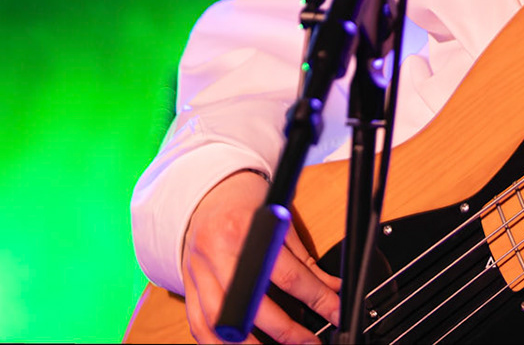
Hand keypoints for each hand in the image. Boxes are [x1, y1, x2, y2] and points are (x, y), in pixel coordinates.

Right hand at [182, 170, 340, 343]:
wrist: (207, 193)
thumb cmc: (246, 204)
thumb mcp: (279, 221)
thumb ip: (305, 260)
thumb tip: (332, 288)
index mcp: (245, 230)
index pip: (286, 274)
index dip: (316, 298)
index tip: (334, 313)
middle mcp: (217, 253)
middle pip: (251, 304)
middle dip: (285, 331)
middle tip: (309, 342)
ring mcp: (198, 273)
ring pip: (218, 322)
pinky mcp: (188, 286)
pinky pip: (198, 325)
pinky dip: (217, 344)